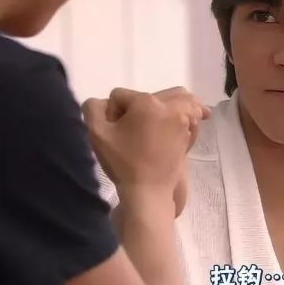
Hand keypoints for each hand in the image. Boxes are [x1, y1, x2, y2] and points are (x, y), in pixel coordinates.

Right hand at [82, 87, 208, 214]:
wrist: (148, 191)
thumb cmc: (122, 162)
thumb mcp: (96, 133)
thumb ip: (93, 108)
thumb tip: (104, 102)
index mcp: (146, 102)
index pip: (121, 95)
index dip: (112, 110)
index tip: (113, 129)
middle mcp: (170, 106)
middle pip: (151, 93)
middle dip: (139, 104)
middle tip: (132, 124)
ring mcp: (185, 120)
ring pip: (179, 98)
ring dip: (168, 103)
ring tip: (158, 117)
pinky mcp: (190, 134)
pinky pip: (191, 114)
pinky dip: (185, 114)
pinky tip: (175, 122)